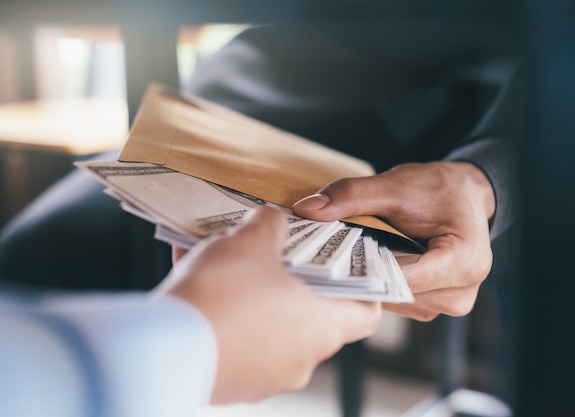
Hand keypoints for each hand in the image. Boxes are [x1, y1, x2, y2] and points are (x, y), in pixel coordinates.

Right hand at [158, 206, 380, 403]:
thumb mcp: (250, 242)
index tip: (346, 267)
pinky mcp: (230, 382)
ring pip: (266, 323)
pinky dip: (223, 311)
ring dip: (250, 291)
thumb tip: (272, 221)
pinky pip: (235, 338)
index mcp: (321, 327)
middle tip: (273, 253)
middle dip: (289, 279)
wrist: (161, 352)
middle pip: (309, 313)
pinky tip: (193, 277)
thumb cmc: (223, 295)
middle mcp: (300, 358)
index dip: (361, 288)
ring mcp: (265, 376)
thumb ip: (270, 225)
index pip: (365, 313)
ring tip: (220, 257)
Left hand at [293, 162, 494, 321]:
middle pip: (395, 293)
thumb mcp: (394, 185)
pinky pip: (397, 300)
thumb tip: (307, 208)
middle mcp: (460, 293)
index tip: (325, 257)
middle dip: (363, 272)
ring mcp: (448, 304)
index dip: (361, 268)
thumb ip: (352, 195)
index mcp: (463, 263)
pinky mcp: (433, 305)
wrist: (464, 195)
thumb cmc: (438, 188)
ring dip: (371, 277)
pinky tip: (370, 260)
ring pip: (392, 300)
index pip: (400, 279)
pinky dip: (381, 281)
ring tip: (355, 250)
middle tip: (331, 249)